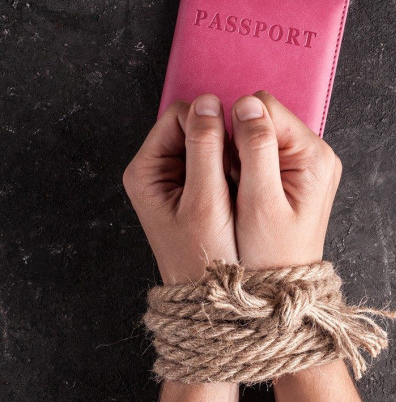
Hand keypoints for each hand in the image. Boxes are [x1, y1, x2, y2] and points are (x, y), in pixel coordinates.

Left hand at [123, 93, 236, 283]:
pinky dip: (234, 172)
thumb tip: (207, 102)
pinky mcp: (196, 190)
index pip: (182, 116)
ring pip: (211, 145)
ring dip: (231, 158)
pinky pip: (219, 164)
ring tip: (240, 189)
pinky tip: (242, 193)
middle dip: (223, 144)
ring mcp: (177, 180)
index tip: (232, 155)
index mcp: (148, 169)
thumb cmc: (206, 257)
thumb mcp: (206, 202)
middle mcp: (158, 170)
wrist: (214, 299)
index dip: (212, 126)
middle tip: (236, 178)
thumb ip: (205, 149)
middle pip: (196, 127)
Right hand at [228, 91, 371, 401]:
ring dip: (238, 156)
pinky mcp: (294, 174)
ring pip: (257, 134)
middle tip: (232, 183)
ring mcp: (305, 163)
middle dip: (237, 142)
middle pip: (261, 118)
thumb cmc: (270, 254)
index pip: (264, 107)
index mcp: (312, 155)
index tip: (226, 164)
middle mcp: (315, 153)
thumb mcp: (259, 202)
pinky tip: (240, 193)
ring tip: (237, 192)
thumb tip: (246, 103)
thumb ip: (256, 149)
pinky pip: (260, 153)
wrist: (282, 289)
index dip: (234, 126)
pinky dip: (243, 167)